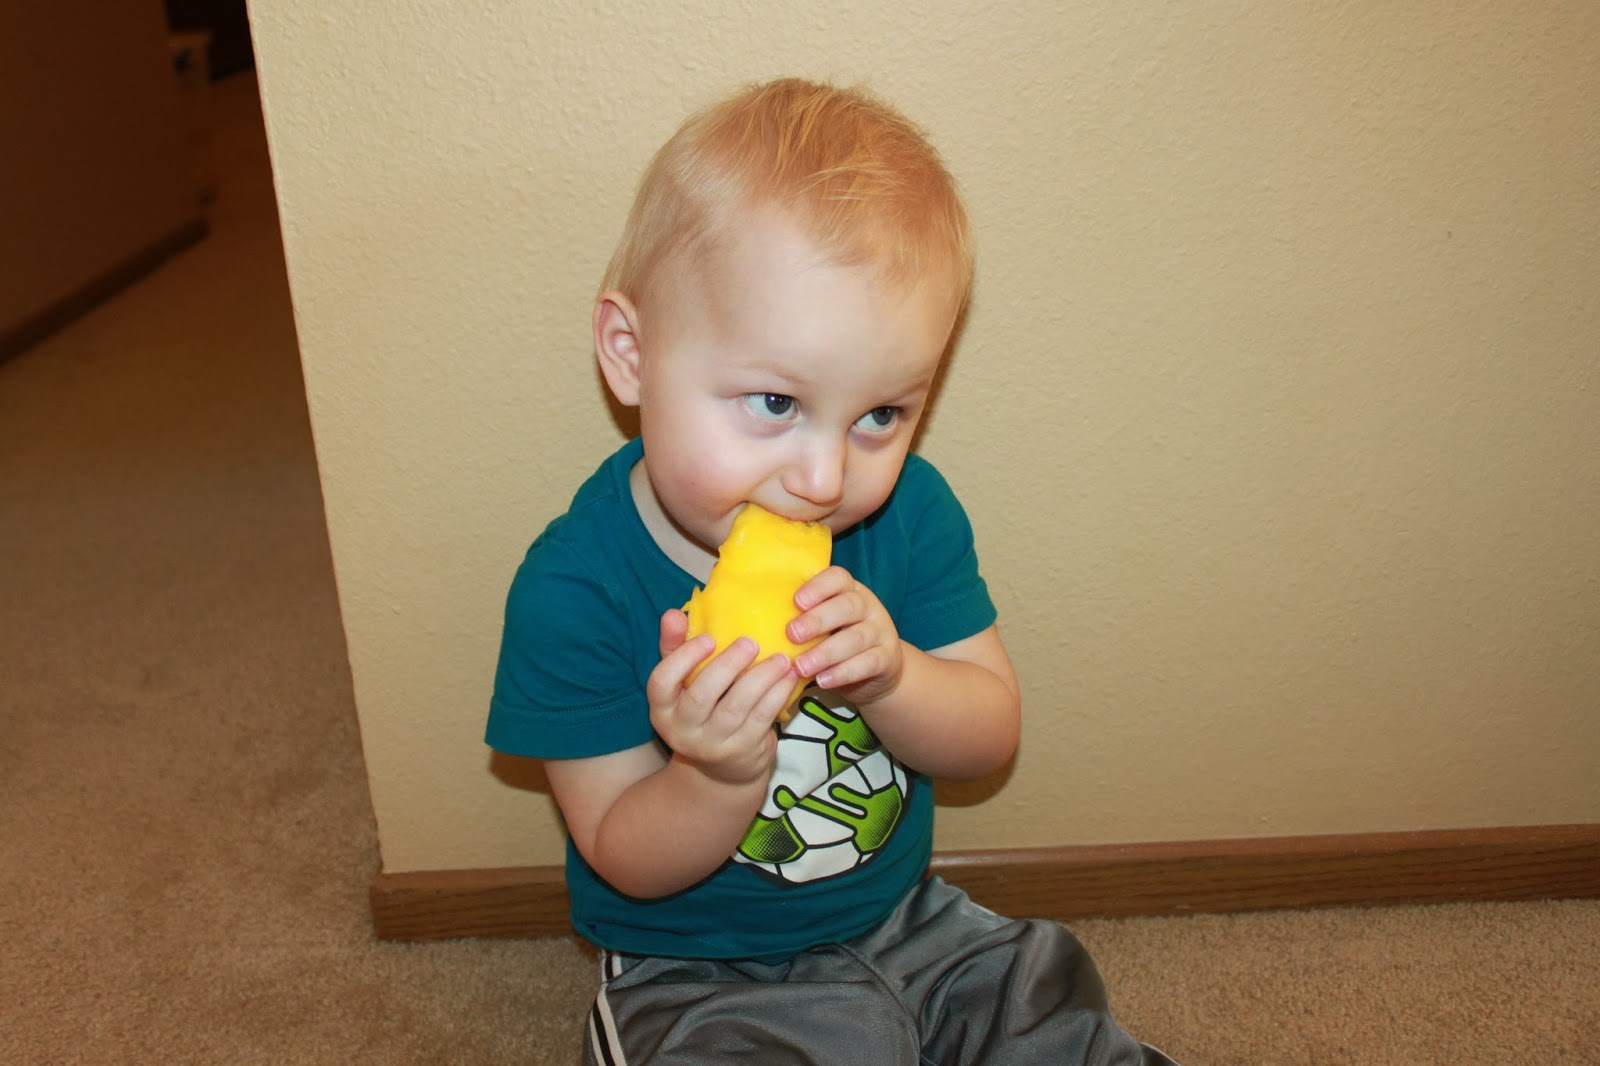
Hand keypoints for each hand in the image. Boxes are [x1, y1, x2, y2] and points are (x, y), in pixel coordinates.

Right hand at [647, 610, 793, 786]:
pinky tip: (789, 676)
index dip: (683, 658)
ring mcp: (713, 745)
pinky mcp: (743, 751)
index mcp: (662, 709)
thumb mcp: (682, 683)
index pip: (661, 682)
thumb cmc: (701, 710)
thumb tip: (673, 613)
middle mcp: (682, 731)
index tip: (709, 638)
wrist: (721, 770)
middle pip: (700, 696)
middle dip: (727, 665)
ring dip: (761, 678)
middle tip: (750, 642)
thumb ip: (676, 648)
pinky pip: (762, 719)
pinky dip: (777, 695)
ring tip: (781, 658)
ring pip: (737, 708)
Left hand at [788, 567, 904, 705]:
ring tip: (801, 666)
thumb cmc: (837, 640)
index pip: (838, 578)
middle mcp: (868, 606)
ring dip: (826, 652)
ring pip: (856, 638)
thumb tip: (758, 620)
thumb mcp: (824, 623)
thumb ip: (802, 617)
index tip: (796, 602)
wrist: (877, 669)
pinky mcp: (887, 659)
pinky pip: (868, 663)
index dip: (818, 587)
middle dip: (818, 620)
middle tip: (792, 634)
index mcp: (849, 591)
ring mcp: (881, 632)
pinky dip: (844, 673)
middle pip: (848, 606)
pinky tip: (823, 681)